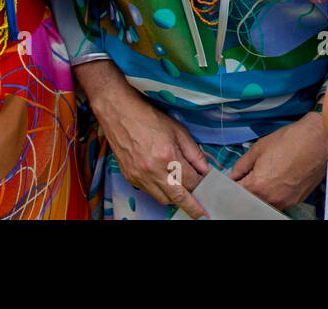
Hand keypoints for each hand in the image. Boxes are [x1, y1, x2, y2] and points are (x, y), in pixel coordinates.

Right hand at [90, 84, 211, 218]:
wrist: (119, 114)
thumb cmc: (149, 118)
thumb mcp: (178, 131)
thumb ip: (194, 153)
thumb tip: (205, 170)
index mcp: (168, 157)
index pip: (191, 182)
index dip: (202, 186)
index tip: (209, 190)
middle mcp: (153, 171)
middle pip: (177, 198)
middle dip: (192, 207)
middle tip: (202, 214)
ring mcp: (140, 177)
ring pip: (163, 199)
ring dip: (175, 199)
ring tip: (184, 194)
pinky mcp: (130, 178)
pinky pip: (149, 192)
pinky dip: (160, 191)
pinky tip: (165, 182)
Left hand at [228, 113, 326, 210]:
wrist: (319, 140)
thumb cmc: (291, 140)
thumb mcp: (259, 147)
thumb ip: (242, 165)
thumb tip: (233, 175)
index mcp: (258, 185)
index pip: (235, 194)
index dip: (230, 187)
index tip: (229, 182)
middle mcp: (271, 198)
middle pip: (249, 202)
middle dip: (244, 191)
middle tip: (244, 179)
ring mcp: (285, 201)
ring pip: (264, 203)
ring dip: (259, 194)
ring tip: (263, 177)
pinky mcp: (296, 200)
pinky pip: (278, 202)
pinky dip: (273, 195)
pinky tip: (276, 180)